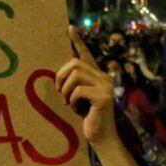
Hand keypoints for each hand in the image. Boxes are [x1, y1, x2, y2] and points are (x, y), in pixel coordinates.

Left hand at [57, 28, 116, 144]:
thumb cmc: (88, 117)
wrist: (101, 137)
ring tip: (70, 102)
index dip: (78, 41)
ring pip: (75, 75)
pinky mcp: (103, 96)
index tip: (70, 28)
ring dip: (66, 90)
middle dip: (61, 76)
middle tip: (61, 93)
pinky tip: (78, 109)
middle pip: (75, 63)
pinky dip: (73, 100)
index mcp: (98, 75)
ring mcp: (106, 86)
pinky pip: (78, 90)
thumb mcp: (79, 96)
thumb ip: (74, 83)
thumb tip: (60, 73)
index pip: (87, 54)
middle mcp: (104, 77)